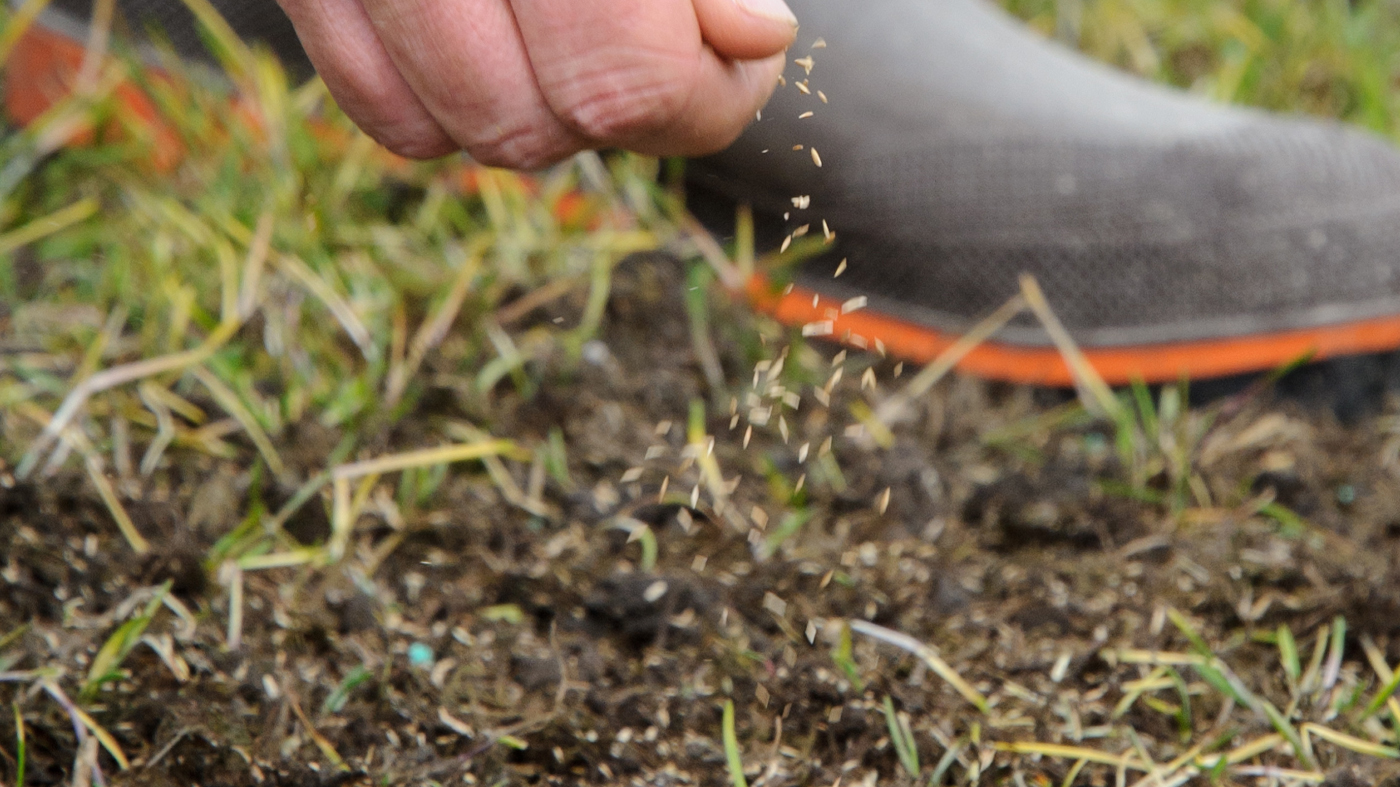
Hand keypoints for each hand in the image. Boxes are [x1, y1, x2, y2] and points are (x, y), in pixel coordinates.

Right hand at [275, 0, 797, 166]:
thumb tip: (756, 41)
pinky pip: (368, 99)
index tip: (740, 60)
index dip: (702, 101)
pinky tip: (494, 32)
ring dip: (536, 108)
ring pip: (445, 136)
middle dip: (619, 111)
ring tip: (575, 24)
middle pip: (529, 130)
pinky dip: (440, 97)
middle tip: (664, 37)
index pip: (622, 83)